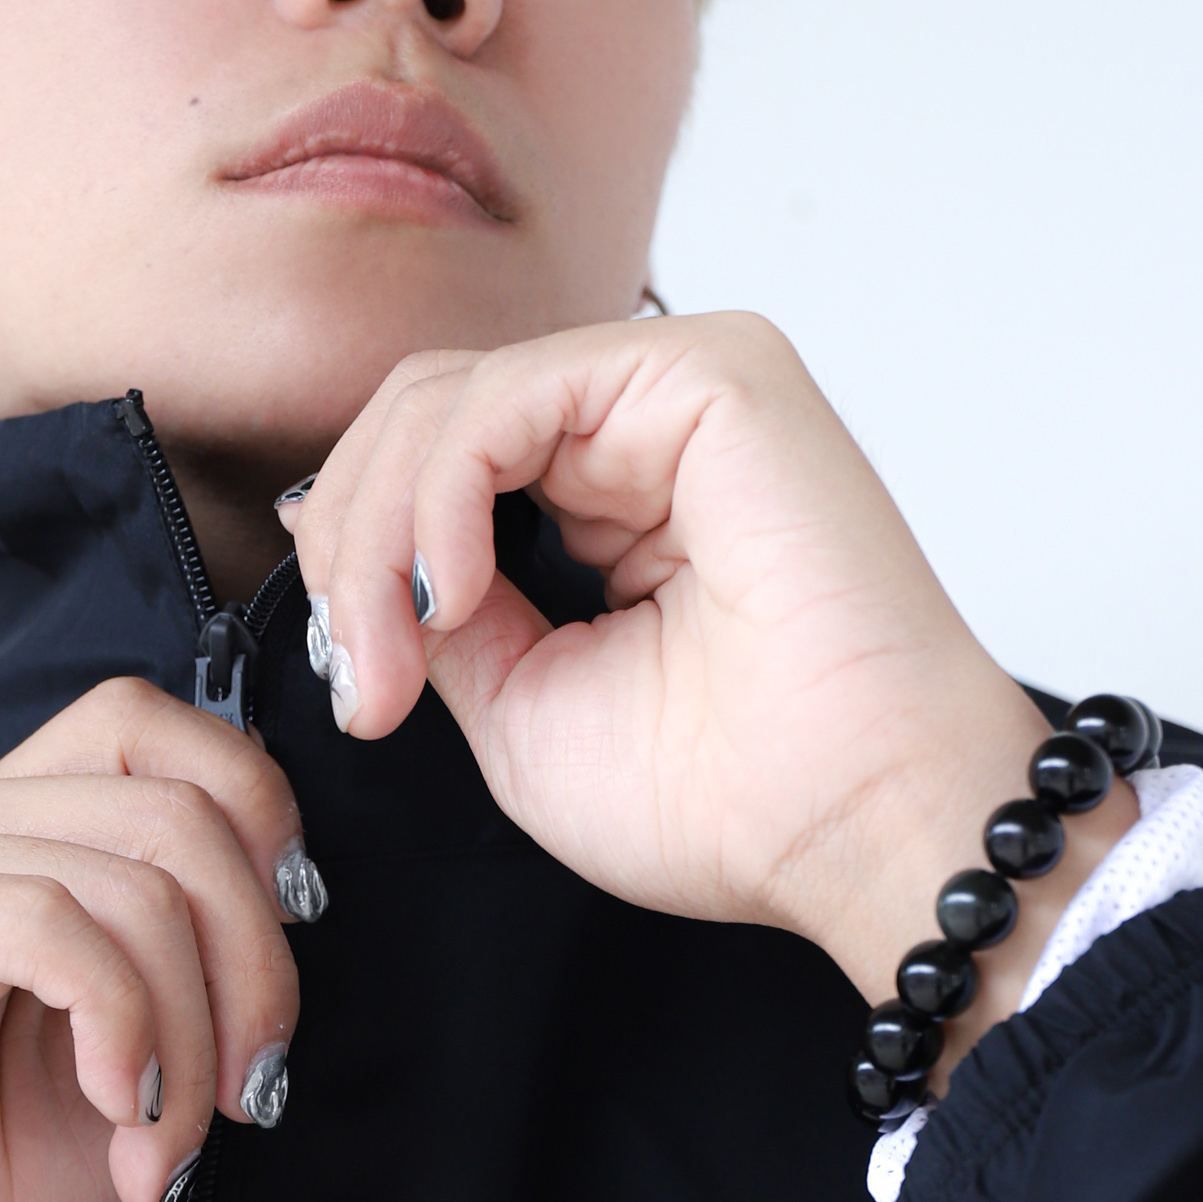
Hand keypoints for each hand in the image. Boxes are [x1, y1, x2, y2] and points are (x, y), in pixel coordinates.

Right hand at [0, 682, 310, 1201]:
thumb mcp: (136, 1042)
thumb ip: (186, 934)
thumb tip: (289, 877)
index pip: (145, 722)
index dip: (254, 815)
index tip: (290, 945)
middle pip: (168, 803)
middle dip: (253, 959)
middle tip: (248, 1092)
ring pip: (129, 872)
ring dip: (192, 1030)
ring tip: (167, 1147)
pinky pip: (49, 921)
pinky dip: (125, 1024)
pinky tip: (117, 1112)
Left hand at [286, 313, 1129, 1024]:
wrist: (853, 827)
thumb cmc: (728, 796)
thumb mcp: (517, 701)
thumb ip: (436, 609)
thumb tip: (349, 555)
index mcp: (610, 497)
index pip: (433, 460)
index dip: (356, 557)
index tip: (355, 684)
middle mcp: (644, 431)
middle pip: (423, 414)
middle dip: (350, 546)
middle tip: (358, 672)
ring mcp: (677, 391)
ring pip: (447, 401)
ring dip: (382, 534)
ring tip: (393, 653)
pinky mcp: (709, 374)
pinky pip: (507, 397)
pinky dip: (441, 496)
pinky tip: (452, 593)